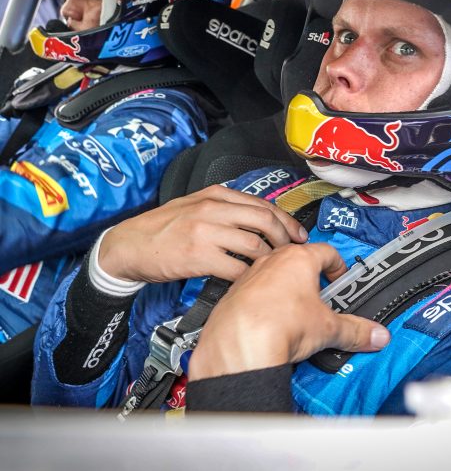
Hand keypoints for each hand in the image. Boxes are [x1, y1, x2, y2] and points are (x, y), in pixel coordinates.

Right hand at [98, 184, 307, 282]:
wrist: (128, 245)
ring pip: (254, 244)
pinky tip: (251, 281)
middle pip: (265, 220)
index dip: (285, 220)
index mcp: (215, 194)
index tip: (297, 234)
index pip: (262, 204)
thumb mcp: (194, 205)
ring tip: (274, 269)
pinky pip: (236, 268)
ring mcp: (206, 232)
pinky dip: (249, 276)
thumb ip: (223, 208)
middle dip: (285, 237)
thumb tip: (259, 220)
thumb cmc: (162, 228)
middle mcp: (213, 208)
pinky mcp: (199, 256)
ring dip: (270, 260)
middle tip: (294, 252)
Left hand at [188, 243, 390, 379]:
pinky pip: (254, 291)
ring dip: (285, 288)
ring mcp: (251, 274)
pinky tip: (269, 322)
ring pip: (274, 273)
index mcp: (300, 258)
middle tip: (321, 299)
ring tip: (294, 312)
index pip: (327, 252)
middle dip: (312, 278)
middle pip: (299, 260)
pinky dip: (263, 301)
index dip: (338, 267)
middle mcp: (273, 260)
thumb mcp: (327, 329)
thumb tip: (376, 335)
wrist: (237, 343)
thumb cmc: (278, 325)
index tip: (340, 280)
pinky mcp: (233, 292)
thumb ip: (355, 330)